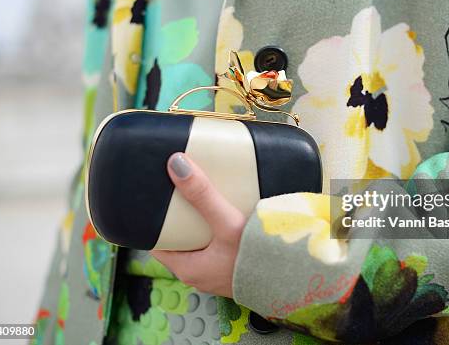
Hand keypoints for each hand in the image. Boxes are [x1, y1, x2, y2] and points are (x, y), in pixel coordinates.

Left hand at [151, 152, 246, 297]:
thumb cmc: (257, 263)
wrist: (294, 283)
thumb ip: (203, 195)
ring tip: (206, 199)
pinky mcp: (232, 270)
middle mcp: (198, 273)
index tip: (157, 198)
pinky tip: (230, 217)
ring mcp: (215, 274)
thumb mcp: (227, 224)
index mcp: (186, 267)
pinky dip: (218, 232)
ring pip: (198, 244)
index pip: (156, 241)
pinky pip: (217, 248)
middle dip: (180, 217)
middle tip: (183, 191)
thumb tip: (177, 165)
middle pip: (178, 240)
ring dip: (201, 224)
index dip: (154, 219)